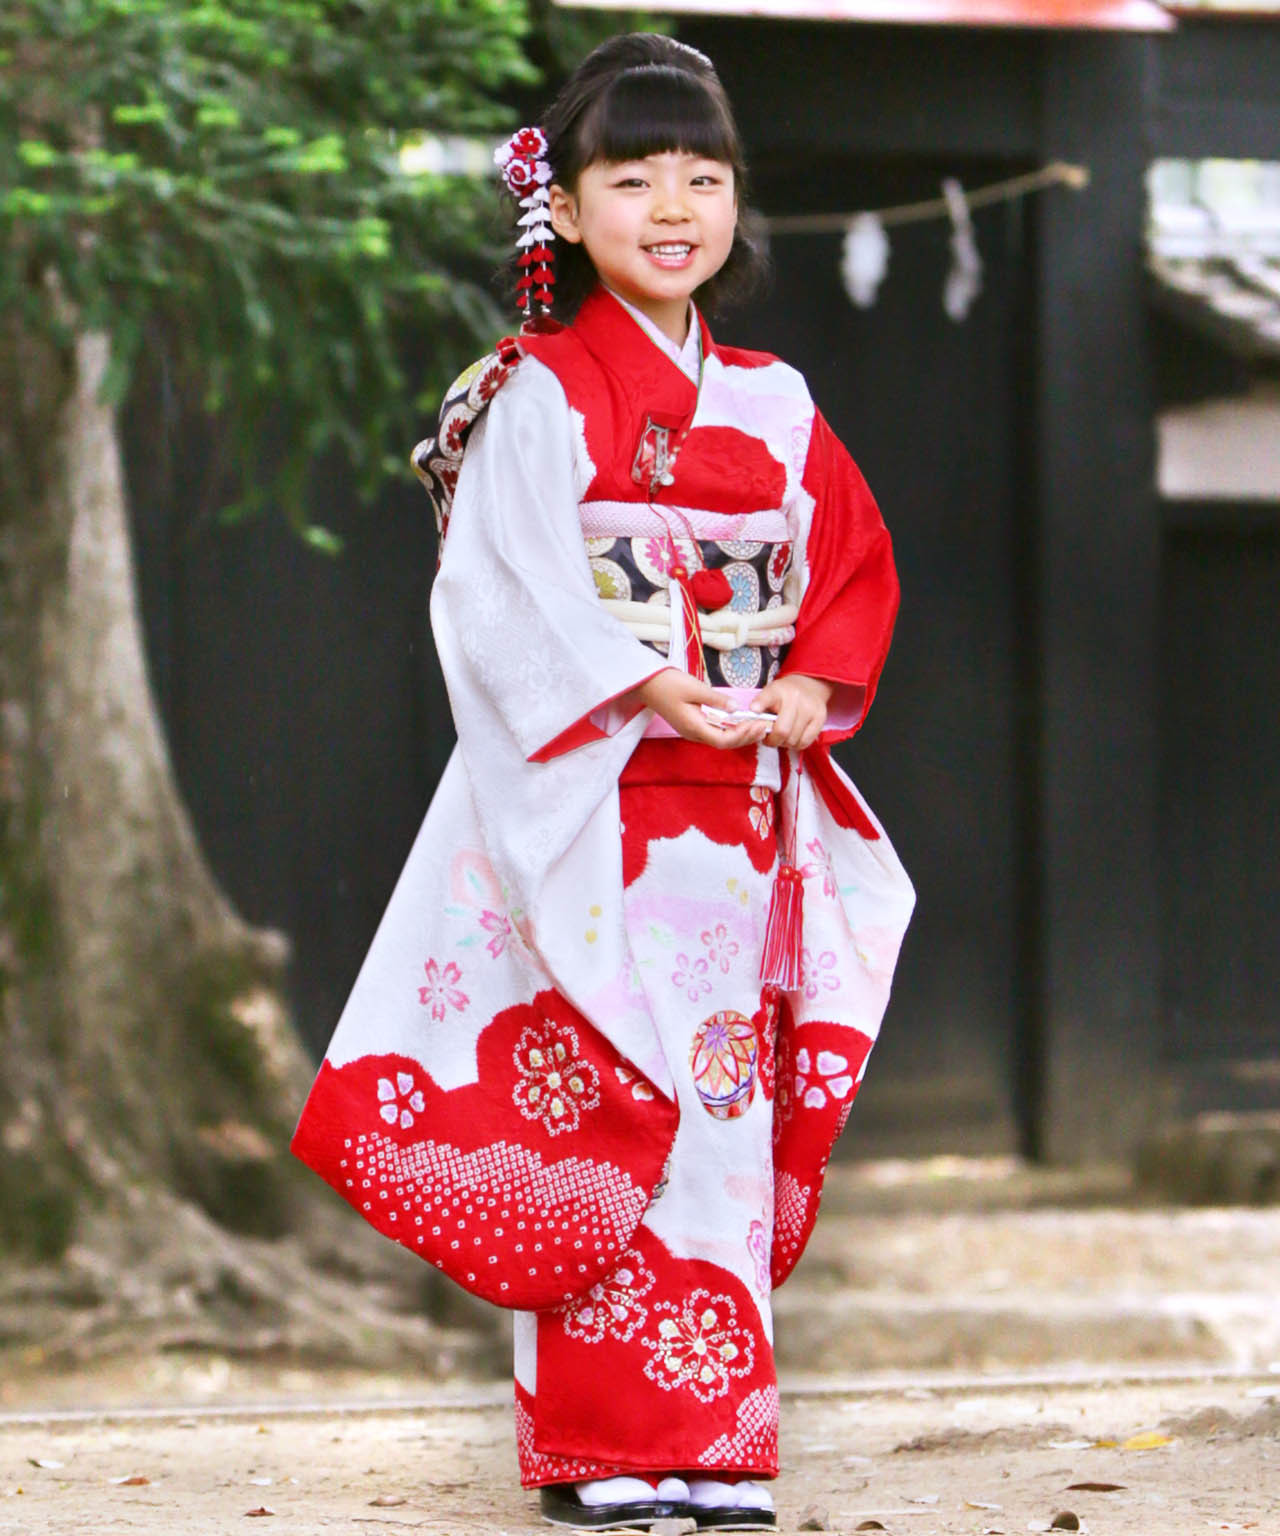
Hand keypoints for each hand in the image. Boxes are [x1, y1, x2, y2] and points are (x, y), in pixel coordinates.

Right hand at [637, 669, 773, 750]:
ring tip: (757, 725)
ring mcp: (692, 731)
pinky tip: (741, 722)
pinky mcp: (693, 725)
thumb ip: (716, 700)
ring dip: (740, 735)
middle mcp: (694, 733)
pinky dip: (730, 730)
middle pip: (725, 743)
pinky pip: (715, 732)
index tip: (757, 724)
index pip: (723, 740)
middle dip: (746, 737)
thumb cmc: (667, 684)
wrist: (646, 684)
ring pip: (721, 739)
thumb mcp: (694, 688)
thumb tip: (736, 708)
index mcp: (693, 727)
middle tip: (764, 726)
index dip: (742, 735)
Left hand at [751, 674, 832, 750]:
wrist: (808, 685)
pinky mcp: (820, 719)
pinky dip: (796, 744)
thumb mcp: (769, 693)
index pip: (768, 704)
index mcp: (780, 691)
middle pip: (783, 732)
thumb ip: (759, 704)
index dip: (762, 719)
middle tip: (769, 738)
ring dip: (785, 743)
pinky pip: (805, 742)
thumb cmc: (784, 693)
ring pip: (794, 740)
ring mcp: (811, 710)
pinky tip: (793, 737)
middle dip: (773, 740)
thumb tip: (752, 713)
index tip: (757, 720)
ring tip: (781, 736)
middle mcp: (798, 700)